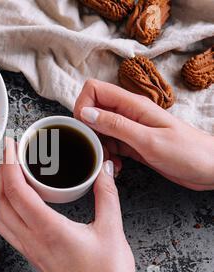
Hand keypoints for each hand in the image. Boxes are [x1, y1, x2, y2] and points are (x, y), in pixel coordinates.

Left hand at [0, 138, 135, 271]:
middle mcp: (32, 239)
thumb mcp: (112, 229)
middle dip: (0, 172)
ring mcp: (28, 249)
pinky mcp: (30, 255)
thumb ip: (107, 194)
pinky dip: (2, 210)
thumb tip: (103, 169)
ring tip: (10, 175)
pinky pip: (4, 229)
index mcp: (49, 229)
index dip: (9, 163)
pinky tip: (16, 203)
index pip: (17, 190)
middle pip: (0, 200)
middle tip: (10, 154)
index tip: (10, 145)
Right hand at [74, 79, 213, 190]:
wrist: (209, 168)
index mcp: (132, 105)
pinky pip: (110, 145)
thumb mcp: (147, 140)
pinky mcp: (132, 143)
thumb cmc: (187, 152)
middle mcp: (128, 113)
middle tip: (97, 149)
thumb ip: (115, 125)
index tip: (85, 128)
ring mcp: (129, 128)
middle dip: (88, 131)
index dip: (83, 106)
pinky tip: (118, 167)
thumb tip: (86, 113)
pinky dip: (108, 156)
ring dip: (98, 146)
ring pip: (99, 131)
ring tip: (110, 162)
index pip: (94, 89)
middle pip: (93, 111)